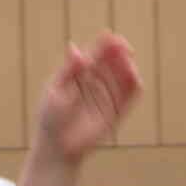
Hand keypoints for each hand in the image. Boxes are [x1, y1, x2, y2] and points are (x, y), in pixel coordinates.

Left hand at [35, 32, 141, 166]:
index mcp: (80, 73)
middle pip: (112, 62)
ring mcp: (107, 96)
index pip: (95, 54)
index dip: (104, 44)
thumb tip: (75, 47)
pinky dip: (135, 85)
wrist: (56, 148)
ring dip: (128, 67)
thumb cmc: (50, 119)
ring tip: (129, 61)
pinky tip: (135, 77)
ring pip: (123, 77)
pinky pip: (130, 97)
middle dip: (119, 53)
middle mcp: (96, 82)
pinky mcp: (117, 112)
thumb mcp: (55, 90)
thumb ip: (68, 70)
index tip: (109, 36)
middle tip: (122, 47)